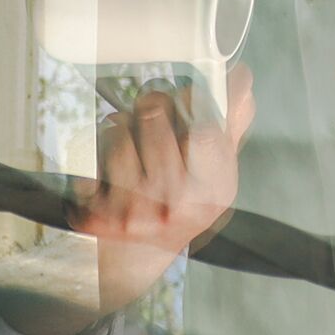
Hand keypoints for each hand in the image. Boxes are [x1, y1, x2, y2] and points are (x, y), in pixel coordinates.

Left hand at [79, 68, 254, 315]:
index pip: (205, 129)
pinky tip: (111, 164)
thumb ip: (232, 121)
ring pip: (119, 125)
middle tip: (155, 114)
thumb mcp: (217, 169)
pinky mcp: (96, 211)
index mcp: (213, 190)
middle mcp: (175, 204)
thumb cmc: (182, 201)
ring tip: (134, 144)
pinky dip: (99, 146)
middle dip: (153, 103)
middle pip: (154, 111)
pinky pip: (91, 150)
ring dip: (124, 124)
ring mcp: (133, 210)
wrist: (135, 258)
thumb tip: (242, 77)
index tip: (187, 97)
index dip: (193, 99)